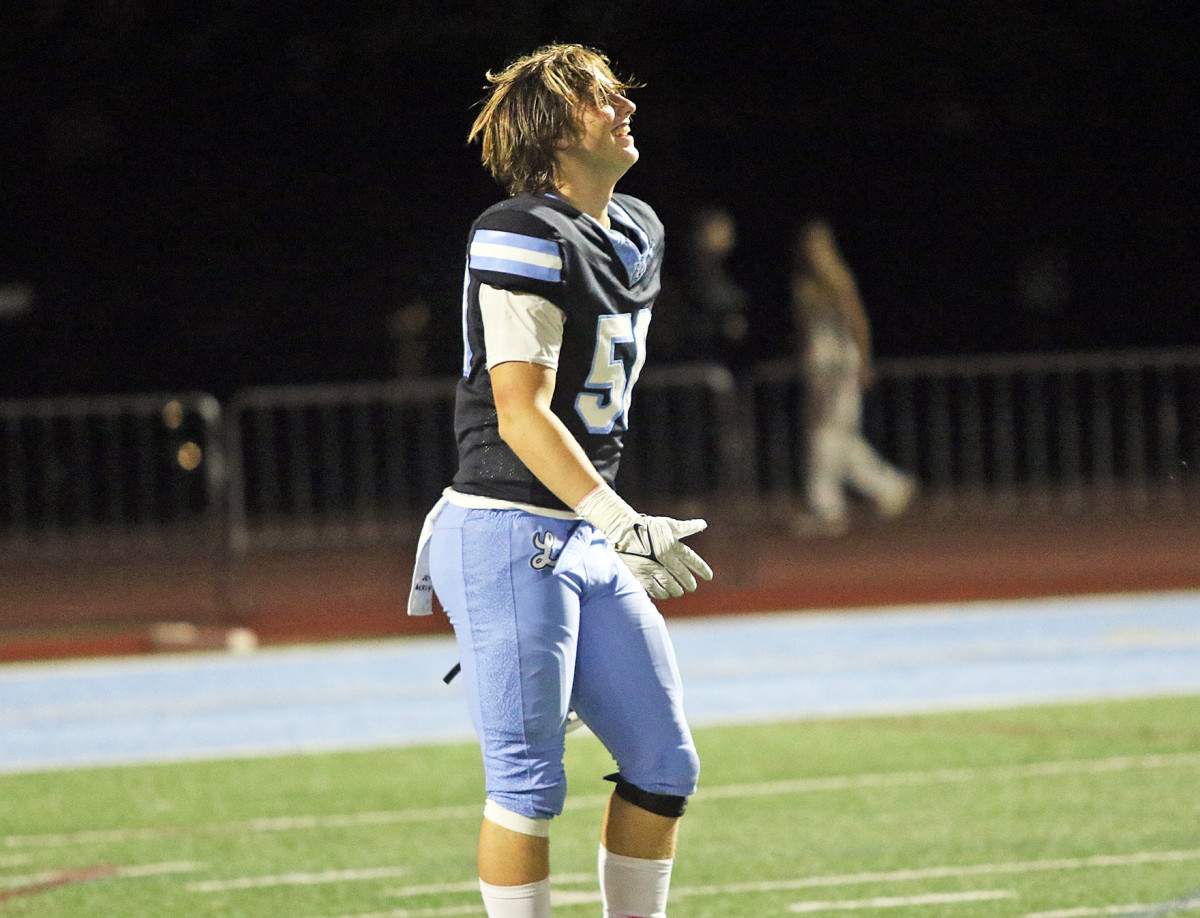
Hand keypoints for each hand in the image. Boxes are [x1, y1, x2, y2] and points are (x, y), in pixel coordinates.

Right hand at [575, 484, 712, 598]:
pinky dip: (660, 593)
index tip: (709, 577)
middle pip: (681, 574)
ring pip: (668, 584)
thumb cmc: (647, 526)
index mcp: (671, 544)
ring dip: (675, 589)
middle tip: (692, 587)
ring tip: (678, 592)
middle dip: (689, 582)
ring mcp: (651, 566)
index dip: (701, 568)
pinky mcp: (640, 573)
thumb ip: (685, 527)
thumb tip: (703, 524)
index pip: (691, 559)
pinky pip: (653, 588)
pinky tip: (664, 594)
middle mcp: (663, 556)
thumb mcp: (667, 524)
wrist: (622, 530)